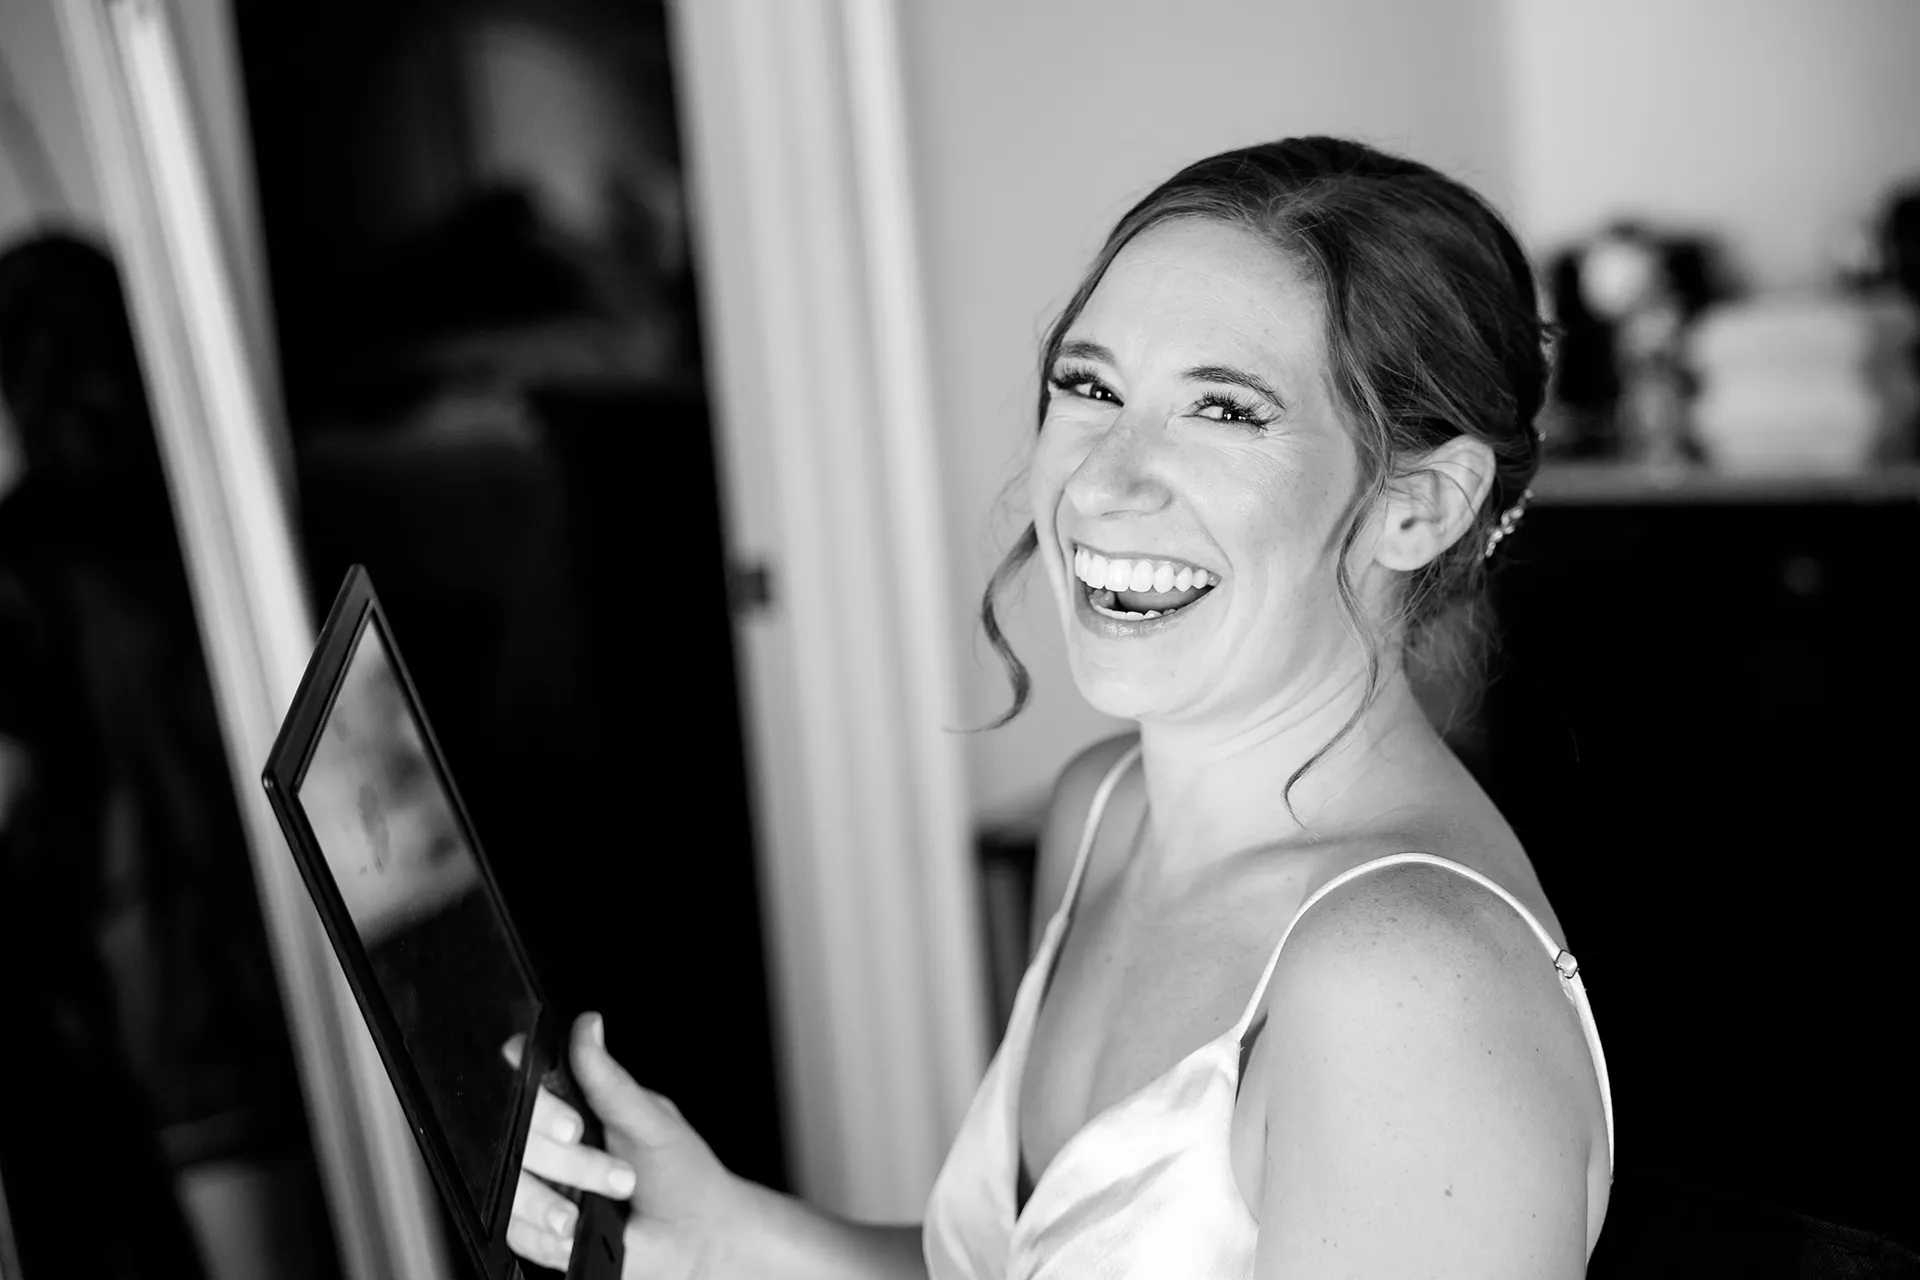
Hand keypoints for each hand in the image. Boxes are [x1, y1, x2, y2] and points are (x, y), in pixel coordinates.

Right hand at [507, 1013, 747, 1278]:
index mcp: (575, 1102)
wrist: (693, 1240)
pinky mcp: (534, 1225)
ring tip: (588, 1214)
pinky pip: (512, 1229)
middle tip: (616, 1176)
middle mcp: (550, 1139)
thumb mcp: (651, 1122)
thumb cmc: (682, 1173)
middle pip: (517, 1136)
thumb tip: (588, 1027)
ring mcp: (540, 1182)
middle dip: (567, 1162)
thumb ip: (610, 1081)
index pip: (528, 1081)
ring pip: (510, 1184)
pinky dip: (542, 1235)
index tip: (572, 1125)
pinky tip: (572, 1235)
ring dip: (550, 1202)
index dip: (538, 1101)